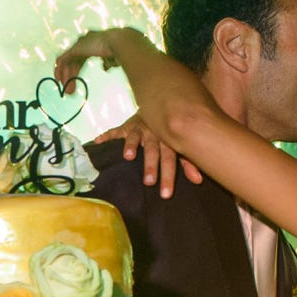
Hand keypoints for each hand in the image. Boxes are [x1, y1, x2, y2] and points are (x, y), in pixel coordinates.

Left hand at [54, 30, 120, 89]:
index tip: (74, 84)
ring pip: (68, 64)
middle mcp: (84, 44)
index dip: (75, 73)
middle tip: (70, 92)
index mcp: (92, 45)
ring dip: (66, 78)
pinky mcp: (75, 48)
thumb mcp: (112, 59)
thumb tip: (104, 68)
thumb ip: (107, 63)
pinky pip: (63, 60)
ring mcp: (79, 45)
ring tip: (67, 91)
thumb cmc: (121, 50)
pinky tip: (59, 80)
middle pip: (73, 63)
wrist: (118, 42)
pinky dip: (59, 69)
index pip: (79, 60)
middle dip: (71, 78)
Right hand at [89, 115, 203, 194]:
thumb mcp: (182, 145)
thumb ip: (189, 162)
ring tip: (127, 157)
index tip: (165, 194)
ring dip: (131, 146)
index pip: (170, 160)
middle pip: (153, 151)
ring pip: (135, 137)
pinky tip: (97, 142)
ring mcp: (140, 127)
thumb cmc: (174, 130)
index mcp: (169, 140)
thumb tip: (199, 180)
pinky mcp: (128, 124)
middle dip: (151, 166)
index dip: (168, 176)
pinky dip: (107, 136)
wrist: (165, 102)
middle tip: (148, 182)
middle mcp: (155, 133)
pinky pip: (116, 130)